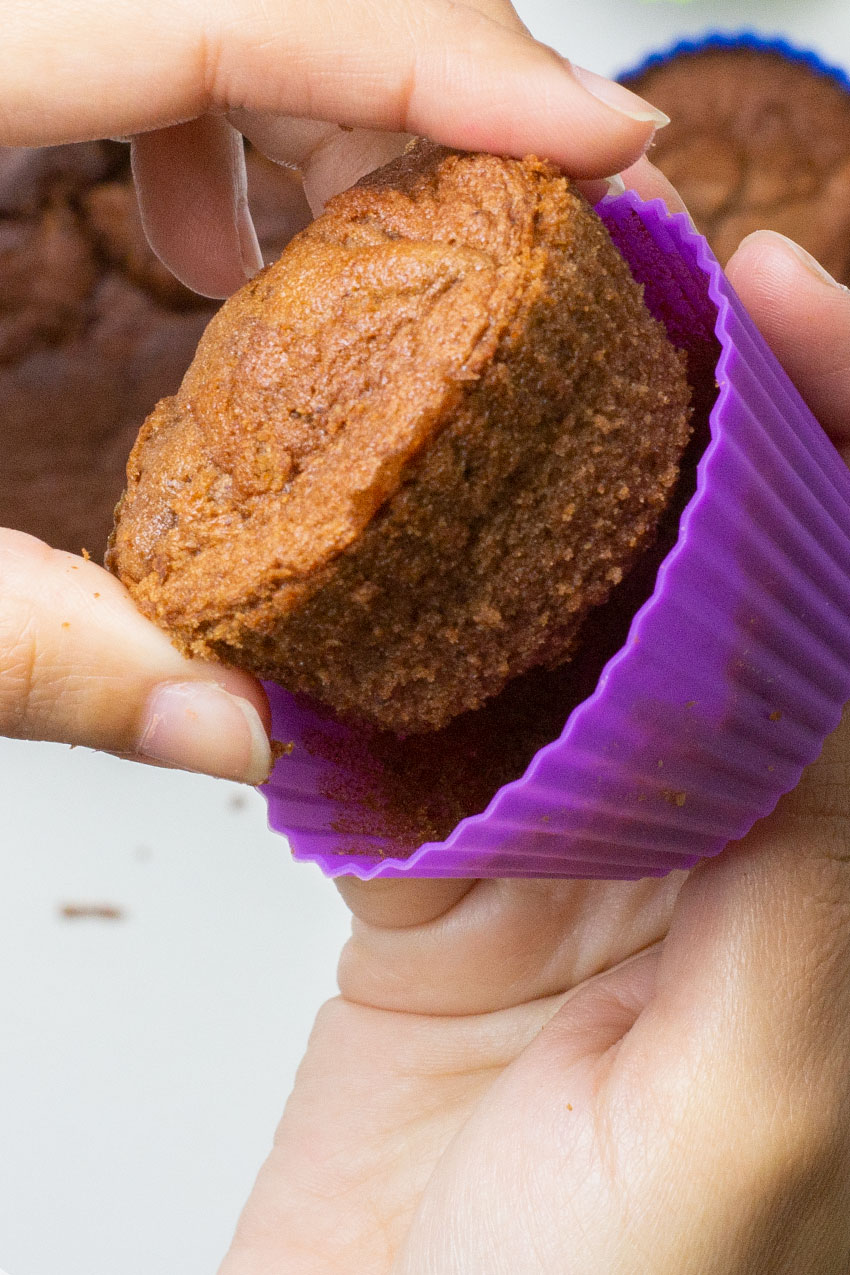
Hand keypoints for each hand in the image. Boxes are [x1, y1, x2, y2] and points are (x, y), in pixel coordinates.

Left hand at [0, 0, 665, 776]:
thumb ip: (38, 651)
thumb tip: (246, 741)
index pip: (221, 14)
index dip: (442, 68)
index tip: (612, 142)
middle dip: (424, 83)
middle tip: (543, 214)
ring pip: (207, 6)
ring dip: (331, 109)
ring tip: (373, 258)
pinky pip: (135, 49)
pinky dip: (219, 130)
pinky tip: (205, 246)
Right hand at [217, 215, 849, 1270]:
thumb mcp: (746, 1117)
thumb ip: (808, 897)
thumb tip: (837, 670)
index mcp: (820, 887)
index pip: (847, 623)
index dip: (834, 451)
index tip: (780, 307)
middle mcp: (711, 847)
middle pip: (712, 595)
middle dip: (690, 437)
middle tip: (637, 299)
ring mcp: (567, 850)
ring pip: (557, 639)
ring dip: (531, 518)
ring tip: (493, 389)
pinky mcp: (437, 874)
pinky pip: (414, 722)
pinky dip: (386, 642)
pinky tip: (367, 563)